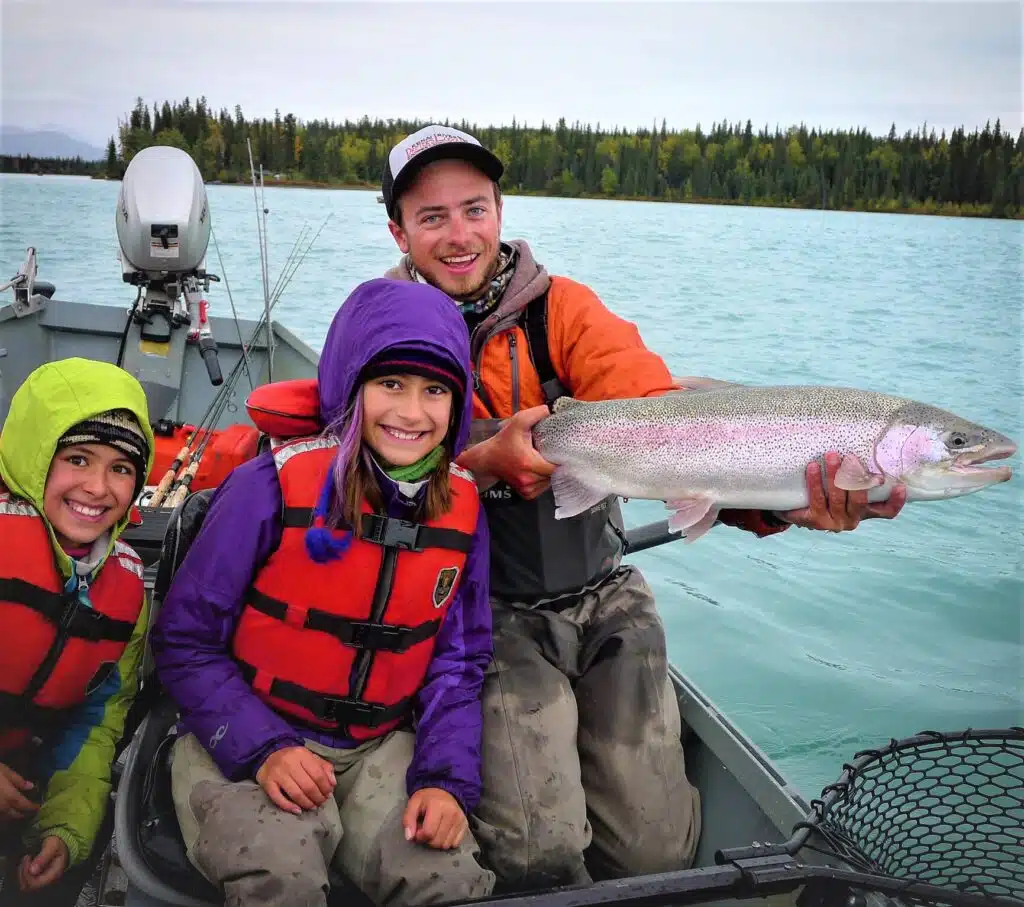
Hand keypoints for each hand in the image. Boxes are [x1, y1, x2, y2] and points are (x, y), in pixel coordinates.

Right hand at [0, 762, 37, 821]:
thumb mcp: (5, 771)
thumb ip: (17, 780)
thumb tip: (31, 787)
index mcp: (9, 796)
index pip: (23, 805)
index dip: (31, 808)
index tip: (38, 808)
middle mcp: (1, 806)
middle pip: (13, 815)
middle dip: (21, 814)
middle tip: (28, 813)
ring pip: (3, 817)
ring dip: (10, 816)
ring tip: (16, 813)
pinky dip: (1, 815)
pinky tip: (3, 810)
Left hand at [17, 836, 67, 890]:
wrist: (63, 844)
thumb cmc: (58, 845)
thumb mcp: (52, 847)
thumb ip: (43, 858)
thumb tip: (32, 871)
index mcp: (53, 874)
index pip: (35, 883)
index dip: (27, 874)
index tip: (28, 858)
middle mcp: (47, 880)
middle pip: (28, 885)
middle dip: (23, 873)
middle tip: (26, 857)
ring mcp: (42, 879)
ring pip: (25, 884)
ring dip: (22, 872)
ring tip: (27, 858)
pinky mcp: (38, 877)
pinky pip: (26, 880)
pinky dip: (23, 872)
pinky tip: (27, 862)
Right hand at [255, 746, 335, 814]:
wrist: (267, 755)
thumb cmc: (293, 758)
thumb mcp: (309, 757)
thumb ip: (324, 767)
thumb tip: (333, 783)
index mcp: (301, 754)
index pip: (318, 774)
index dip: (325, 787)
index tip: (328, 794)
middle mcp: (289, 763)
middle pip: (308, 786)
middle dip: (317, 797)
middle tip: (321, 802)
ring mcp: (277, 774)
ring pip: (295, 794)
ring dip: (307, 803)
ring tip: (312, 807)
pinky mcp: (267, 783)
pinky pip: (278, 799)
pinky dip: (289, 807)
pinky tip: (298, 811)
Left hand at [402, 788, 467, 849]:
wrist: (445, 791)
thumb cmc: (428, 798)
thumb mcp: (414, 803)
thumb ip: (408, 819)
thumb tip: (409, 837)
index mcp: (438, 806)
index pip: (428, 832)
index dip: (419, 836)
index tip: (417, 830)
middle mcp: (452, 813)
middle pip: (437, 841)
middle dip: (428, 839)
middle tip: (426, 829)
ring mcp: (460, 820)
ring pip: (446, 845)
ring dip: (437, 841)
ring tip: (434, 830)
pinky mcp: (465, 825)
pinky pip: (455, 843)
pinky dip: (447, 841)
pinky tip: (443, 832)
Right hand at [457, 405, 554, 499]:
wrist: (487, 459)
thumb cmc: (503, 441)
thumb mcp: (518, 422)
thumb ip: (536, 414)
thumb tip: (552, 410)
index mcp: (529, 463)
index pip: (556, 466)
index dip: (561, 459)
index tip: (560, 451)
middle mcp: (528, 479)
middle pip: (554, 475)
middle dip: (555, 464)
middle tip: (552, 454)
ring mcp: (527, 489)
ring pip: (549, 482)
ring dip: (550, 473)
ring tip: (544, 461)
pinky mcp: (526, 494)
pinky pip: (543, 488)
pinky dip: (543, 480)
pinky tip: (538, 470)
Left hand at [778, 452, 906, 531]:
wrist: (795, 510)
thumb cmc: (825, 495)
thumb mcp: (844, 488)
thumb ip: (856, 477)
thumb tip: (866, 447)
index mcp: (863, 512)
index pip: (886, 512)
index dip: (895, 502)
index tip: (900, 487)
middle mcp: (851, 520)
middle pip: (859, 500)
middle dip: (855, 477)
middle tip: (851, 457)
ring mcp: (834, 522)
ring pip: (837, 498)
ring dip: (834, 475)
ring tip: (830, 455)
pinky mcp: (815, 521)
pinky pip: (817, 499)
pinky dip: (815, 482)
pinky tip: (812, 467)